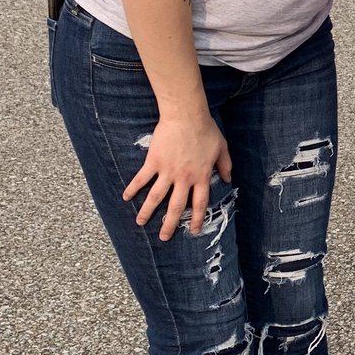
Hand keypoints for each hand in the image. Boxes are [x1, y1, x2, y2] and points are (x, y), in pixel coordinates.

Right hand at [122, 113, 232, 240]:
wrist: (186, 116)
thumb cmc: (206, 130)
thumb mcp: (222, 148)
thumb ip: (225, 165)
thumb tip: (229, 179)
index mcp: (201, 176)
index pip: (199, 203)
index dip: (196, 219)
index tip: (193, 231)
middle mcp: (184, 178)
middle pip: (176, 207)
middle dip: (169, 224)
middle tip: (164, 237)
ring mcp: (167, 171)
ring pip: (155, 197)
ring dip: (147, 212)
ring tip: (140, 223)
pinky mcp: (153, 162)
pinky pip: (141, 179)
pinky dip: (132, 189)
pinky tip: (125, 198)